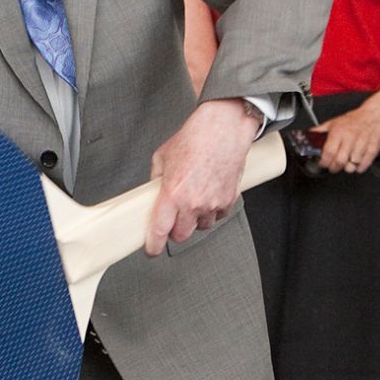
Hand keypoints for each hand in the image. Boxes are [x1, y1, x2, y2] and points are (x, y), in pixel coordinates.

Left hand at [144, 98, 257, 252]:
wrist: (223, 129)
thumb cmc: (194, 139)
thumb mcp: (162, 157)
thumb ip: (156, 178)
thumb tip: (153, 190)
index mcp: (173, 193)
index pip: (160, 230)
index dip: (153, 245)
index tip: (151, 250)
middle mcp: (193, 202)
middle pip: (181, 235)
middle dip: (175, 232)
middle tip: (172, 222)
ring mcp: (212, 203)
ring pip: (201, 227)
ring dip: (195, 220)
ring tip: (192, 202)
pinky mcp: (228, 200)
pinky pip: (217, 216)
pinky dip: (212, 211)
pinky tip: (207, 196)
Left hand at [316, 100, 379, 173]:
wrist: (374, 115)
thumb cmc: (354, 119)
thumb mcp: (333, 122)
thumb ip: (320, 131)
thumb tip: (309, 137)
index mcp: (339, 132)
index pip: (329, 152)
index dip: (324, 162)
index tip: (322, 164)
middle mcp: (350, 138)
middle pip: (340, 161)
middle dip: (334, 168)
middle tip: (332, 167)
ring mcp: (363, 144)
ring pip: (352, 165)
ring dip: (347, 168)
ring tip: (345, 164)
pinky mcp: (373, 149)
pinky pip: (364, 165)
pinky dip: (359, 168)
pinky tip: (356, 164)